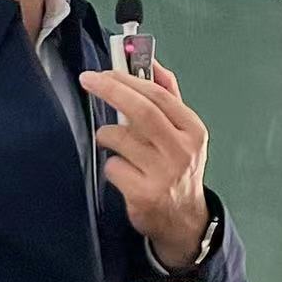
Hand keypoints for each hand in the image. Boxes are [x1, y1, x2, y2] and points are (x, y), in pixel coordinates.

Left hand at [80, 63, 209, 269]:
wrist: (183, 219)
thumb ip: (169, 96)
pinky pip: (113, 167)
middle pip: (142, 111)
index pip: (159, 95)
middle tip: (88, 80)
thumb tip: (152, 62)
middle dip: (111, 90)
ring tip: (114, 143)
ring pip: (120, 139)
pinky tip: (124, 172)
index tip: (105, 71)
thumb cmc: (178, 166)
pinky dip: (112, 165)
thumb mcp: (183, 131)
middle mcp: (181, 150)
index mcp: (192, 129)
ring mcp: (163, 174)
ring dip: (108, 136)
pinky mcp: (144, 194)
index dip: (129, 79)